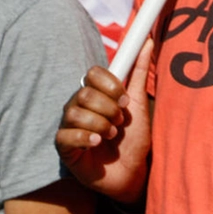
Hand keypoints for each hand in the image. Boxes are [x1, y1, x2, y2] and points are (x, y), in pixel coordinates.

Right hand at [55, 38, 153, 202]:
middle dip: (108, 108)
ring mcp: (70, 126)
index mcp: (96, 94)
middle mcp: (79, 106)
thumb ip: (139, 72)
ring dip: (99, 124)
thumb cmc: (133, 138)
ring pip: (75, 112)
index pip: (92, 74)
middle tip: (120, 122)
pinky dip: (84, 137)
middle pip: (84, 93)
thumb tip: (148, 40)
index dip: (109, 84)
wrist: (132, 172)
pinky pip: (65, 135)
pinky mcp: (64, 147)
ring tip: (111, 135)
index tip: (125, 100)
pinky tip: (96, 144)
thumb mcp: (139, 103)